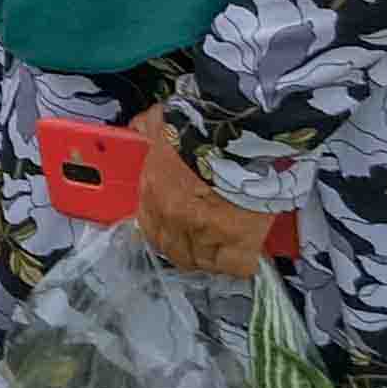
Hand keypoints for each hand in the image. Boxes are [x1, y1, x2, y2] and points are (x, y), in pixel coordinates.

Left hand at [136, 117, 286, 273]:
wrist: (239, 133)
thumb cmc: (202, 126)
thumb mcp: (165, 122)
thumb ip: (149, 127)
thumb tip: (139, 126)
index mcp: (152, 190)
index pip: (149, 227)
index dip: (165, 232)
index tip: (178, 231)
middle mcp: (172, 216)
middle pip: (174, 251)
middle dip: (187, 250)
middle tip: (204, 242)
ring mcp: (203, 231)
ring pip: (203, 262)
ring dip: (213, 258)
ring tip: (226, 249)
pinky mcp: (237, 240)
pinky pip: (236, 266)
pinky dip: (242, 262)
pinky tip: (246, 253)